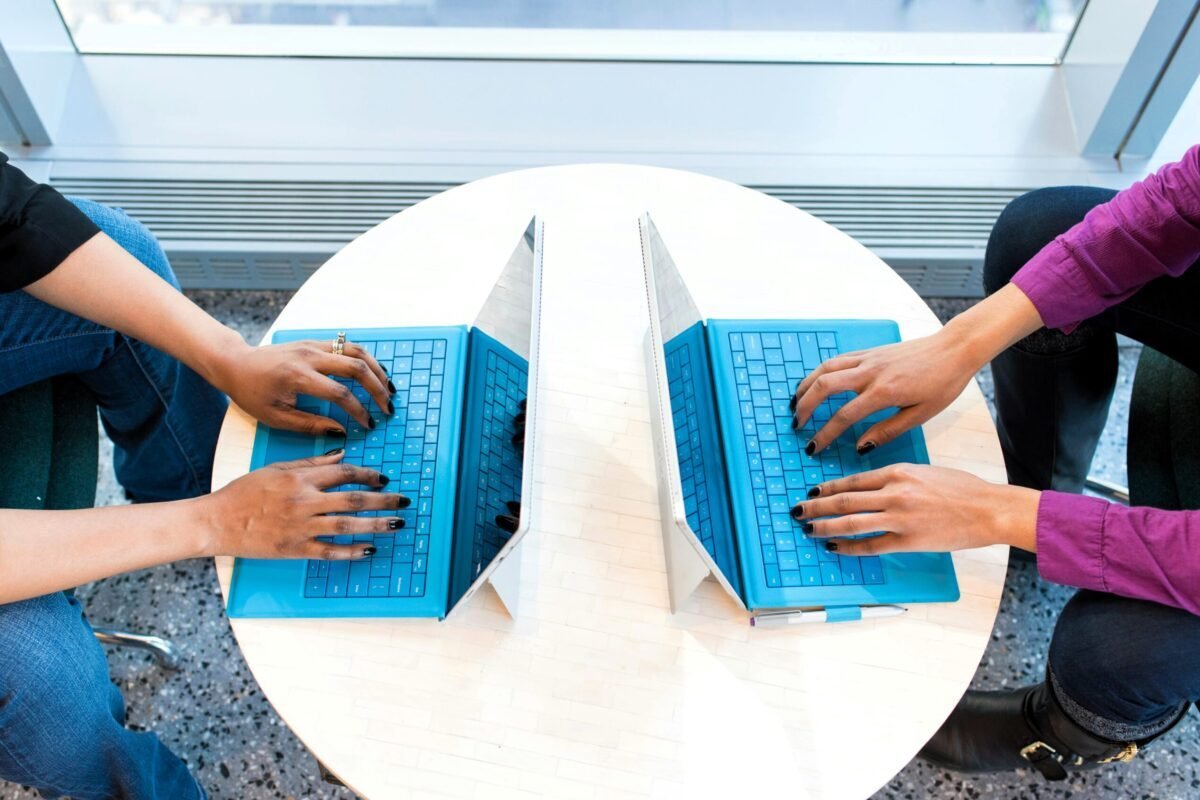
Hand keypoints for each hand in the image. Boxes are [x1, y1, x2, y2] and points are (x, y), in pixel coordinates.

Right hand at [197, 451, 409, 559]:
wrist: (218, 521)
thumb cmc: (245, 492)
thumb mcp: (277, 468)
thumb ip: (311, 463)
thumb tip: (343, 454)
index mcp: (300, 479)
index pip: (343, 473)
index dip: (368, 475)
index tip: (385, 478)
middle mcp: (304, 502)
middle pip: (353, 499)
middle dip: (383, 499)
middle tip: (404, 501)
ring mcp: (301, 527)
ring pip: (348, 525)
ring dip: (376, 524)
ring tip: (397, 523)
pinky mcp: (295, 549)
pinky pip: (330, 552)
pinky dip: (352, 552)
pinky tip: (370, 550)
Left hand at [212, 338, 394, 433]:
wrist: (235, 363)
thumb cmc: (252, 393)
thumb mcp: (275, 416)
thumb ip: (310, 424)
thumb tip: (341, 431)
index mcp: (298, 377)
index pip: (340, 393)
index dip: (359, 411)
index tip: (369, 424)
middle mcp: (309, 357)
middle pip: (356, 367)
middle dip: (377, 389)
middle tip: (388, 407)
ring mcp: (314, 345)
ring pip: (357, 351)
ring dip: (377, 370)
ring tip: (389, 388)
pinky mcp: (315, 342)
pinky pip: (348, 346)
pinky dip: (366, 359)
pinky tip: (375, 373)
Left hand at [789, 464, 1038, 554]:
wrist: (987, 509)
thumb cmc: (962, 489)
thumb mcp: (926, 472)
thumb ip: (898, 478)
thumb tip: (874, 486)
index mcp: (898, 472)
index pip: (853, 480)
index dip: (828, 487)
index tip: (812, 491)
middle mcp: (893, 492)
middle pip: (844, 500)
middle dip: (816, 506)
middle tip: (797, 511)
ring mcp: (899, 518)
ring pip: (850, 522)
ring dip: (824, 526)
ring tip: (808, 529)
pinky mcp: (907, 541)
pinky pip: (869, 545)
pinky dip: (848, 547)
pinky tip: (835, 548)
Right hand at [790, 284, 1044, 455]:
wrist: (955, 349)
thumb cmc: (943, 383)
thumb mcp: (921, 415)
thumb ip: (887, 431)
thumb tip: (860, 447)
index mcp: (884, 392)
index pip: (843, 416)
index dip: (825, 434)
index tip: (814, 448)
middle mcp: (870, 372)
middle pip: (824, 387)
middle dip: (805, 407)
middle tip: (797, 424)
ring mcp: (868, 358)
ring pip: (825, 369)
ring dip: (806, 386)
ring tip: (796, 403)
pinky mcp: (870, 351)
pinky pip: (836, 360)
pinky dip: (820, 372)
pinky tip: (815, 383)